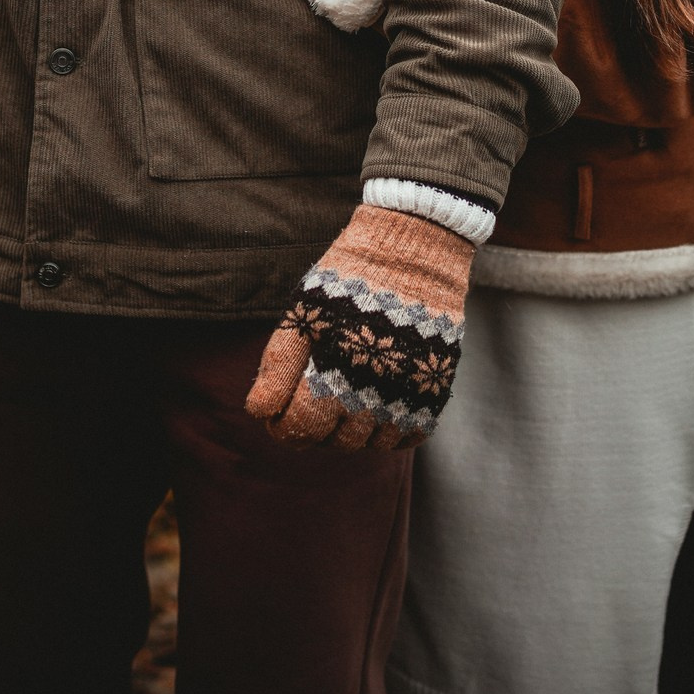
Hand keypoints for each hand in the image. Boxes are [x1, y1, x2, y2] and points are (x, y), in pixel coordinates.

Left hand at [244, 207, 474, 450]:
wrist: (413, 249)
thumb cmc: (348, 279)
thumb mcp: (303, 313)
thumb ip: (278, 363)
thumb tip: (258, 411)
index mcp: (335, 370)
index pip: (301, 427)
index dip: (283, 428)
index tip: (278, 417)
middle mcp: (374, 389)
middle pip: (337, 440)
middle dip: (316, 431)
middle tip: (309, 406)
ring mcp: (409, 391)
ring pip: (374, 443)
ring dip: (353, 433)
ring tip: (341, 406)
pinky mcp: (435, 386)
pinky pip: (411, 434)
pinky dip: (392, 432)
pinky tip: (377, 408)